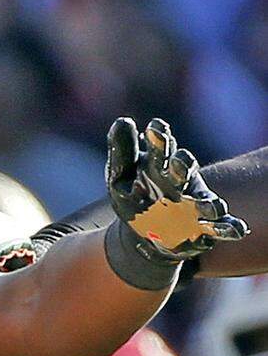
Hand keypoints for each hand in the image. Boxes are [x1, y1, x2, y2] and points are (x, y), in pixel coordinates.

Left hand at [106, 117, 247, 259]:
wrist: (141, 234)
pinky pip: (222, 226)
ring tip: (206, 207)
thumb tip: (122, 120)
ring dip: (208, 203)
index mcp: (162, 165)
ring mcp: (196, 203)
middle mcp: (182, 180)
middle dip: (182, 165)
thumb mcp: (120, 176)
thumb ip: (122, 151)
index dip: (159, 138)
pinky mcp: (205, 226)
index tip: (154, 128)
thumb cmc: (133, 197)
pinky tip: (234, 231)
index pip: (162, 148)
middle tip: (178, 161)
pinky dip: (228, 228)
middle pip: (184, 169)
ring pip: (206, 200)